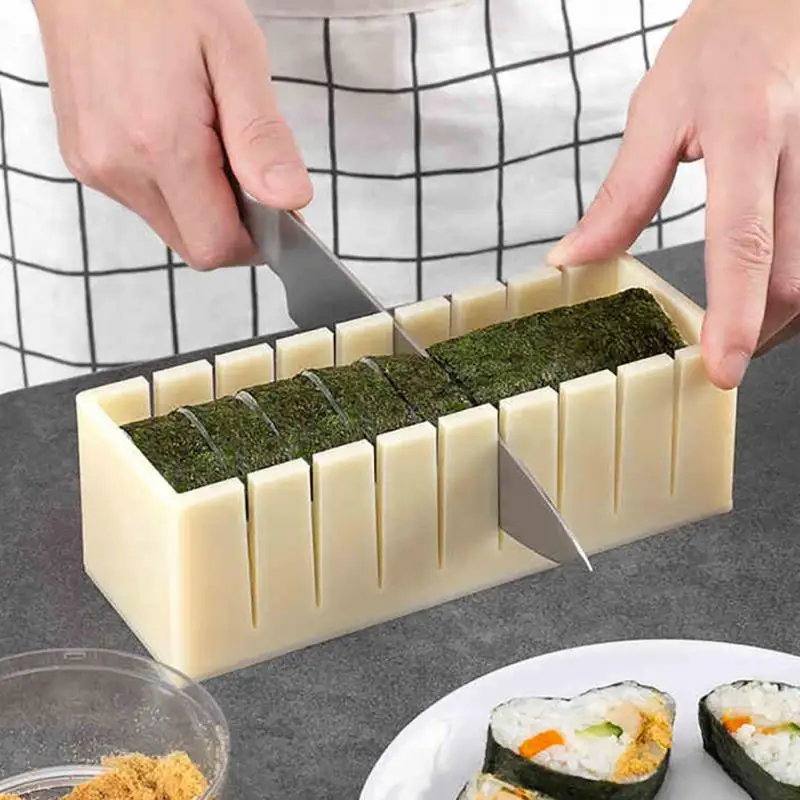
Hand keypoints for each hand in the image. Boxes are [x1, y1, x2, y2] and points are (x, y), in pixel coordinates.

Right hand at [33, 0, 312, 269]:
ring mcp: (95, 166)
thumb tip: (289, 199)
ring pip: (169, 225)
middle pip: (192, 245)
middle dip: (230, 223)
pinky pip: (142, 200)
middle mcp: (118, 166)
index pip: (215, 245)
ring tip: (205, 137)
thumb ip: (262, 137)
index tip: (276, 210)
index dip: (255, 240)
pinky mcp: (83, 158)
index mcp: (161, 145)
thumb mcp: (236, 53)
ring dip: (200, 203)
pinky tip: (175, 136)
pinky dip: (171, 185)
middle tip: (243, 166)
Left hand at [545, 0, 799, 389]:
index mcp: (749, 133)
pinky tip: (769, 289)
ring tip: (741, 334)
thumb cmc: (726, 40)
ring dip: (782, 316)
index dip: (735, 315)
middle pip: (795, 272)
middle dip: (760, 332)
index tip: (722, 368)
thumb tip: (573, 259)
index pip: (743, 242)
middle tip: (720, 362)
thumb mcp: (658, 109)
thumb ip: (622, 195)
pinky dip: (795, 280)